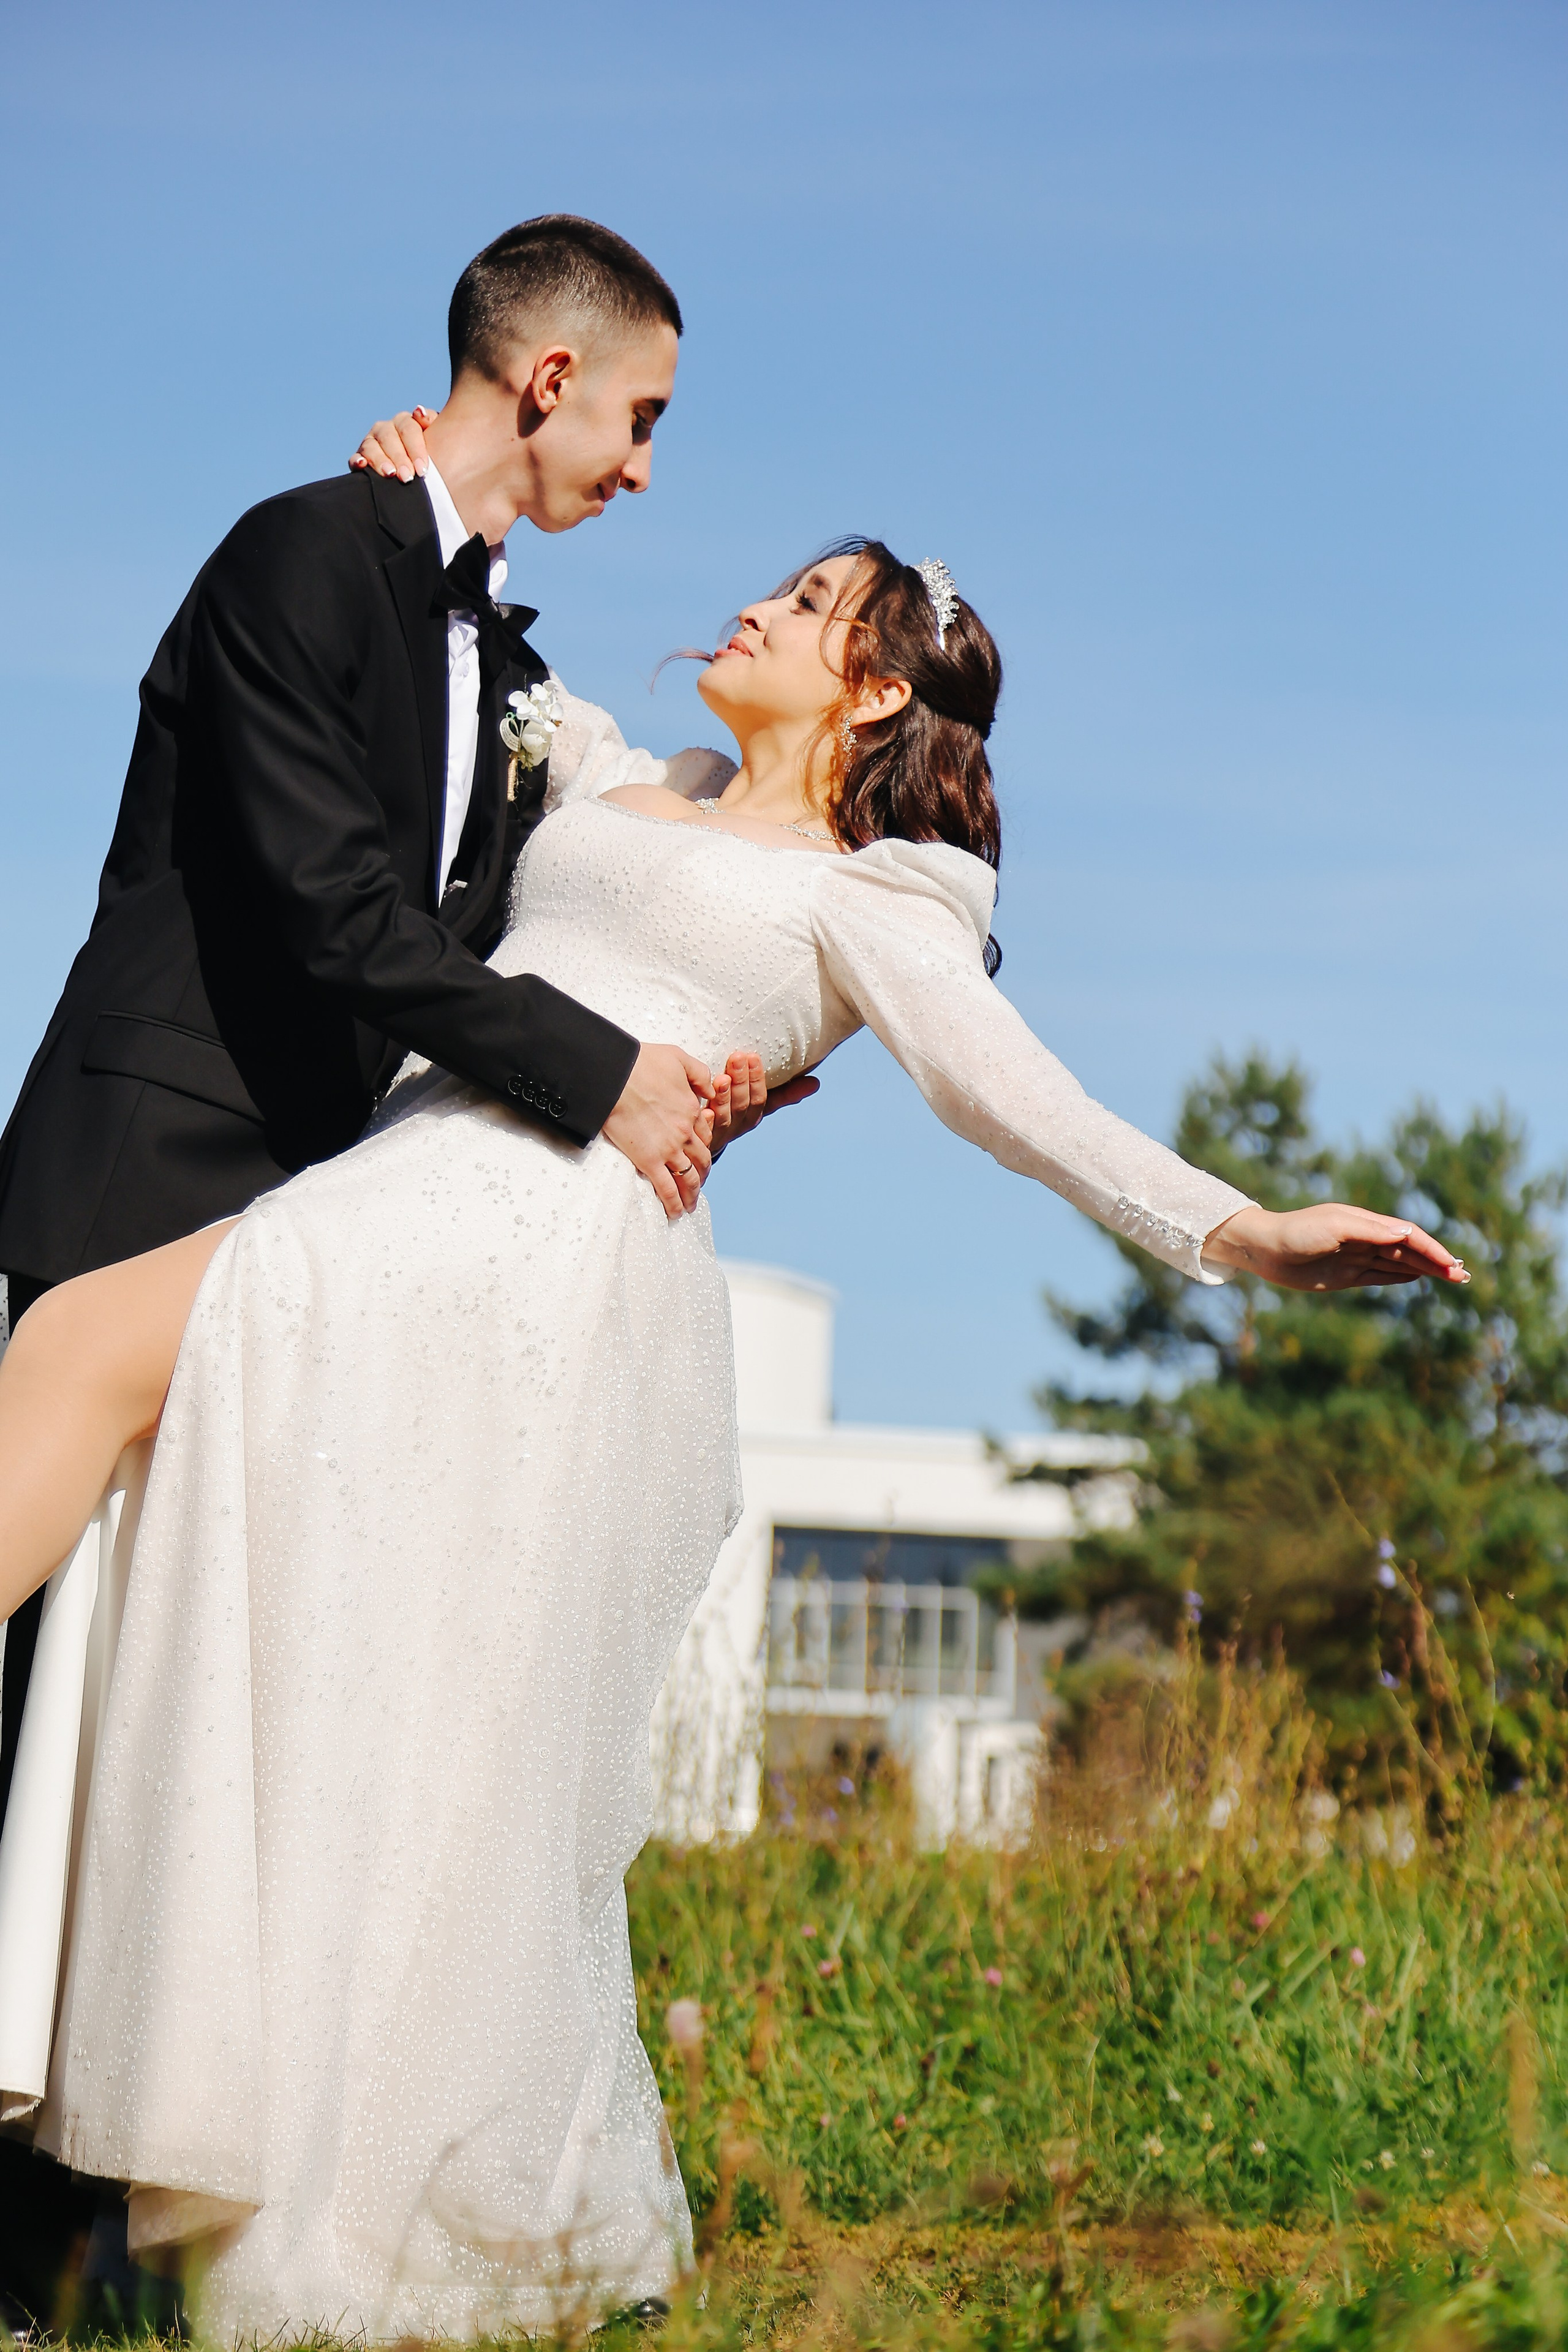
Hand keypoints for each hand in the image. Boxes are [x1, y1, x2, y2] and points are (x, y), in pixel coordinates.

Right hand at [348, 405, 436, 482]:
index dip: (415, 448)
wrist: (419, 472)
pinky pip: (355, 457)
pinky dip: (356, 460)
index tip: (423, 469)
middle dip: (399, 458)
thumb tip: (419, 412)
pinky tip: (361, 465)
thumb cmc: (434, 455)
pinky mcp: (361, 457)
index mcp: (405, 422)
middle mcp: (386, 429)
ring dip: (380, 460)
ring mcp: (371, 442)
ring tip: (390, 474)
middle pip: (389, 438)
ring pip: (371, 447)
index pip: (408, 429)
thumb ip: (431, 421)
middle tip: (408, 477)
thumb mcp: (438, 437)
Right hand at [602, 1043, 715, 1220]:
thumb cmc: (642, 1062)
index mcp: (692, 1110)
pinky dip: (673, 1203)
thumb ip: (699, 1073)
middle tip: (697, 1184)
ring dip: (691, 1195)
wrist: (614, 1074)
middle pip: (700, 1160)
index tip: (699, 1156)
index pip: (704, 1135)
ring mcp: (668, 1149)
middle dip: (701, 1175)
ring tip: (689, 1206)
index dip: (703, 1146)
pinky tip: (675, 1213)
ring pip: (688, 1178)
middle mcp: (685, 1133)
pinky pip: (666, 1188)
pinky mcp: (649, 1160)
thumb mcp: (679, 1058)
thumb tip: (712, 1087)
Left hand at [709, 1051, 820, 1152]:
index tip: (753, 1057)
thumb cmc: (733, 1113)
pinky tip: (702, 1107)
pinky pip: (702, 1132)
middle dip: (741, 1081)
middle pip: (741, 1106)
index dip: (757, 1080)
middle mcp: (736, 1127)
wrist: (701, 1142)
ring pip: (724, 1117)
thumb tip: (816, 1084)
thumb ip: (785, 1094)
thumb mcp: (759, 1104)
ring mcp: (717, 1134)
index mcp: (752, 1117)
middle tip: (738, 1058)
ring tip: (720, 1078)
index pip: (759, 1099)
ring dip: (723, 1097)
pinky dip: (705, 1122)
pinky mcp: (697, 1139)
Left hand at [1203, 1202, 1468, 1290]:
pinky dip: (1401, 1277)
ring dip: (1425, 1269)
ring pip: (1398, 1264)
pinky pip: (1380, 1276)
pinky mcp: (1345, 1276)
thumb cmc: (1296, 1232)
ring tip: (1451, 1277)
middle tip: (1462, 1275)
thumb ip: (1370, 1231)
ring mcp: (1356, 1257)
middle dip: (1436, 1261)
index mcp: (1364, 1223)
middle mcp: (1364, 1239)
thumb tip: (1405, 1234)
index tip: (1450, 1263)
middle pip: (1408, 1251)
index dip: (1431, 1249)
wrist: (1264, 1249)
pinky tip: (1419, 1277)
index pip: (1407, 1236)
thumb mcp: (1334, 1227)